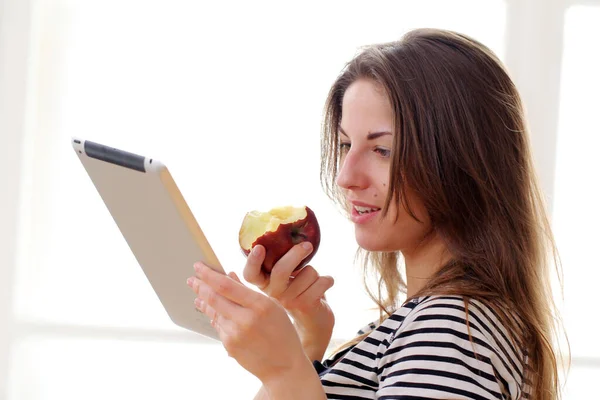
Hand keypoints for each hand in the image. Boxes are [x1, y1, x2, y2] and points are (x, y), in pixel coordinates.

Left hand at [186, 262, 312, 384]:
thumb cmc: (282, 332)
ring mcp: (235, 334)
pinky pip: (218, 326)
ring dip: (204, 301)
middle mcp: (245, 319)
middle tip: (191, 279)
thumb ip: (248, 291)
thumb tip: (228, 275)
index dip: (209, 274)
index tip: (199, 266)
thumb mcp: (272, 306)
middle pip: (214, 298)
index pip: (226, 286)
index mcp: (260, 305)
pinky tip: (212, 312)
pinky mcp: (229, 346)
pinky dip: (214, 316)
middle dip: (200, 286)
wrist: (284, 366)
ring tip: (197, 293)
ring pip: (214, 312)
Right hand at [243, 243, 334, 361]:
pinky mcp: (306, 305)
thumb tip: (289, 238)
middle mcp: (273, 294)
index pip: (250, 274)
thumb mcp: (286, 280)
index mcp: (264, 284)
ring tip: (312, 284)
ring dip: (316, 274)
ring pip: (308, 272)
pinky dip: (327, 280)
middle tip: (307, 245)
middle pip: (281, 270)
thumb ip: (282, 263)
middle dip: (296, 254)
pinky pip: (322, 281)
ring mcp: (288, 301)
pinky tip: (322, 289)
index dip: (253, 261)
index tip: (260, 247)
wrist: (314, 323)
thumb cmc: (299, 292)